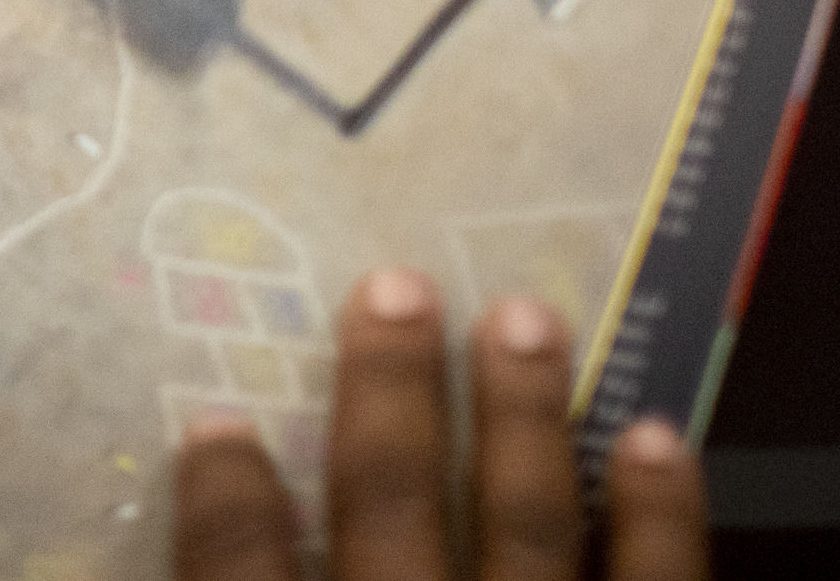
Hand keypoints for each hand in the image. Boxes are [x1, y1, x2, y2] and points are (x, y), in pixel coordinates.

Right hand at [173, 268, 707, 579]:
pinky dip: (665, 517)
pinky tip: (658, 439)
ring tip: (524, 316)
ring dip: (523, 417)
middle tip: (397, 286)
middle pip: (390, 504)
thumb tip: (174, 527)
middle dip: (391, 390)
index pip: (237, 568)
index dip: (224, 494)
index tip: (214, 423)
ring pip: (528, 526)